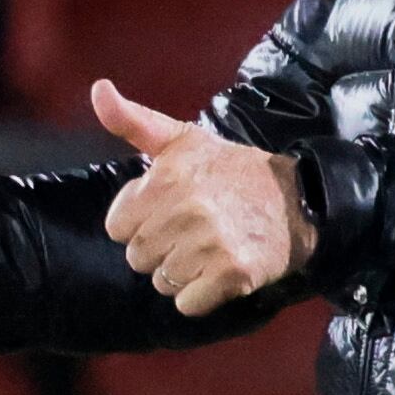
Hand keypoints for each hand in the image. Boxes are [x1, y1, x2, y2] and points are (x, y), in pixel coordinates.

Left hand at [96, 79, 317, 316]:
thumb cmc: (230, 170)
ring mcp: (211, 244)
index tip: (167, 211)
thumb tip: (98, 89)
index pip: (117, 227)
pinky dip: (201, 295)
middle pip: (138, 257)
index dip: (140, 222)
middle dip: (160, 248)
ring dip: (182, 273)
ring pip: (163, 282)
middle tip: (192, 230)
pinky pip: (188, 304)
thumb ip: (132, 120)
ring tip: (208, 248)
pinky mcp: (233, 273)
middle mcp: (186, 210)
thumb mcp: (182, 139)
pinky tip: (219, 270)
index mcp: (166, 178)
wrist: (296, 198)